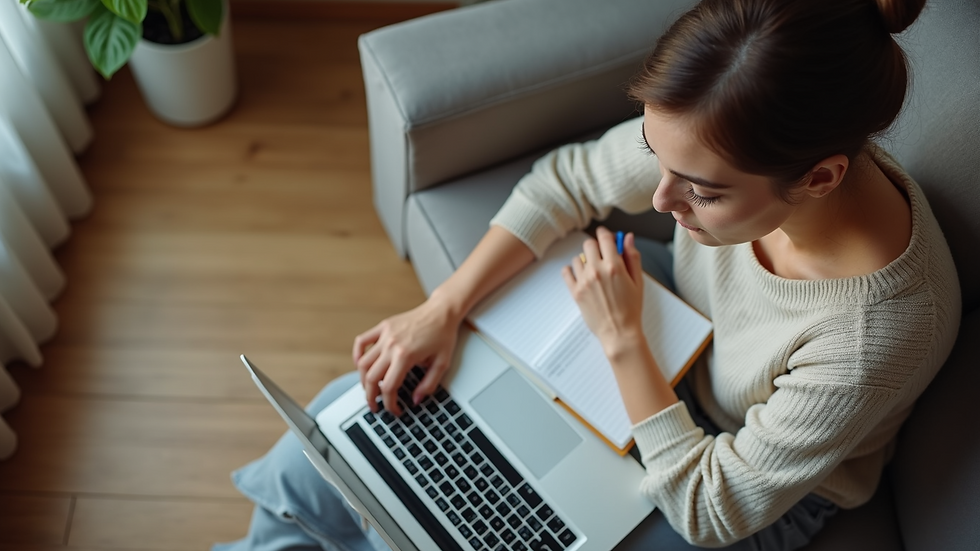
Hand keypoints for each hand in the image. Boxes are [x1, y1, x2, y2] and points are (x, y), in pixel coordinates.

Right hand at [352, 296, 462, 414]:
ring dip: (363, 380)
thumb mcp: (442, 364)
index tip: (394, 410)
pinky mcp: (383, 327)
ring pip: (363, 363)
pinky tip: (360, 364)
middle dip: (371, 397)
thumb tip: (415, 400)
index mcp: (406, 355)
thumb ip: (429, 385)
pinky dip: (357, 355)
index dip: (389, 404)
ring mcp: (385, 335)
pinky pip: (362, 342)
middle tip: (375, 406)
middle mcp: (391, 345)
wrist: (441, 312)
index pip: (388, 387)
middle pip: (371, 378)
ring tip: (369, 390)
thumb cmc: (443, 335)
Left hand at [561, 227, 645, 355]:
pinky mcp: (575, 292)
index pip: (605, 238)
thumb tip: (628, 238)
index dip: (605, 234)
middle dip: (595, 246)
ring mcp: (584, 281)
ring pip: (577, 258)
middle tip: (601, 255)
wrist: (619, 332)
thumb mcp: (638, 281)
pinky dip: (571, 271)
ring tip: (593, 270)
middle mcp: (597, 271)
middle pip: (589, 245)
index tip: (605, 235)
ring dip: (584, 260)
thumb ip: (633, 257)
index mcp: (614, 266)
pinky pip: (566, 272)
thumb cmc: (631, 309)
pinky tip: (579, 275)